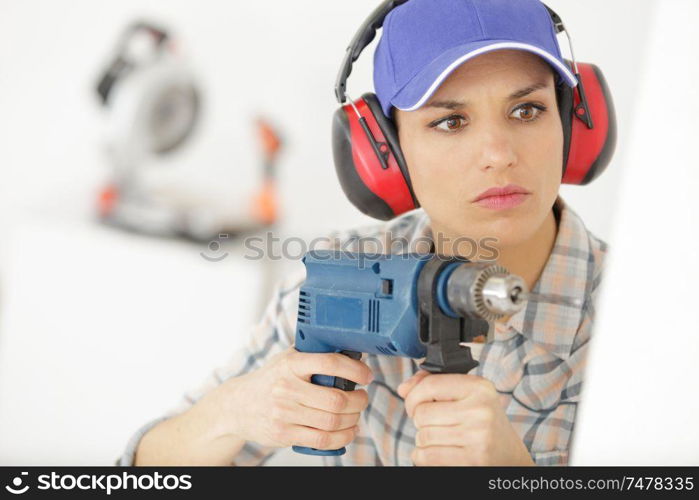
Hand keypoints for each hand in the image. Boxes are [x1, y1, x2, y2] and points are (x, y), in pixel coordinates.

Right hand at [205, 347, 372, 449]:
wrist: (238, 406)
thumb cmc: (270, 379)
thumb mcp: (286, 359)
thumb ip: (312, 354)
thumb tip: (348, 349)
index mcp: (290, 364)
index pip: (329, 363)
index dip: (354, 370)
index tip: (366, 375)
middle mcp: (286, 387)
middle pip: (336, 399)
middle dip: (359, 400)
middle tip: (362, 397)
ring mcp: (284, 413)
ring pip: (332, 421)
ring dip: (353, 419)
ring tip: (356, 414)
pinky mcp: (284, 434)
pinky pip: (322, 439)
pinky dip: (343, 437)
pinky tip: (348, 430)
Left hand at [397, 370, 533, 465]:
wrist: (510, 458)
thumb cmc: (484, 425)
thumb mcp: (467, 398)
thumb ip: (434, 386)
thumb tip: (403, 388)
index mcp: (480, 387)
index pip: (429, 384)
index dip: (413, 396)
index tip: (415, 405)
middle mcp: (480, 409)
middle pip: (422, 413)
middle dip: (421, 422)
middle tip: (437, 425)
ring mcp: (478, 436)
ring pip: (422, 436)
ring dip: (424, 441)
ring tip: (442, 439)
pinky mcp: (472, 460)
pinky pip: (426, 456)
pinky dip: (424, 457)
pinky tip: (440, 453)